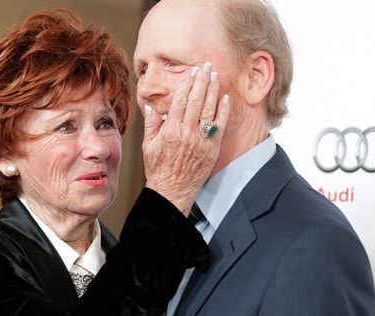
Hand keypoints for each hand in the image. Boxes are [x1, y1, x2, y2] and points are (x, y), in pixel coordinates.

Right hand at [142, 62, 230, 213]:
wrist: (172, 191)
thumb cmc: (159, 169)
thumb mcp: (148, 146)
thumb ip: (151, 124)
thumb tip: (152, 106)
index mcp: (170, 130)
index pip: (181, 100)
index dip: (187, 83)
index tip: (192, 72)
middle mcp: (187, 133)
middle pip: (197, 100)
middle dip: (202, 80)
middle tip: (207, 66)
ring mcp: (201, 141)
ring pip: (209, 109)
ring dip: (213, 90)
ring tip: (215, 76)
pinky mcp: (211, 149)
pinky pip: (219, 125)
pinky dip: (223, 111)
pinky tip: (225, 98)